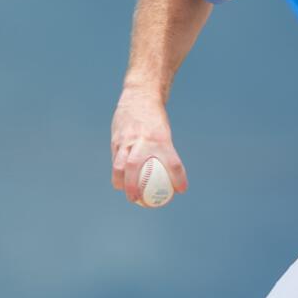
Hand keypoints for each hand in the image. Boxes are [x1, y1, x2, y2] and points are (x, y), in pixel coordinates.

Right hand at [110, 86, 188, 204]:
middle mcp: (143, 140)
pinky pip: (116, 160)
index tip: (181, 191)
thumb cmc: (155, 119)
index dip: (178, 178)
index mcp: (161, 139)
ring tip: (127, 195)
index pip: (172, 163)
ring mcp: (127, 140)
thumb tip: (169, 176)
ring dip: (122, 183)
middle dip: (135, 187)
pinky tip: (120, 183)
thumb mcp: (163, 133)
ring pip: (120, 165)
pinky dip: (118, 173)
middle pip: (137, 167)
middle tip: (140, 201)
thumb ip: (164, 152)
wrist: (140, 96)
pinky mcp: (116, 139)